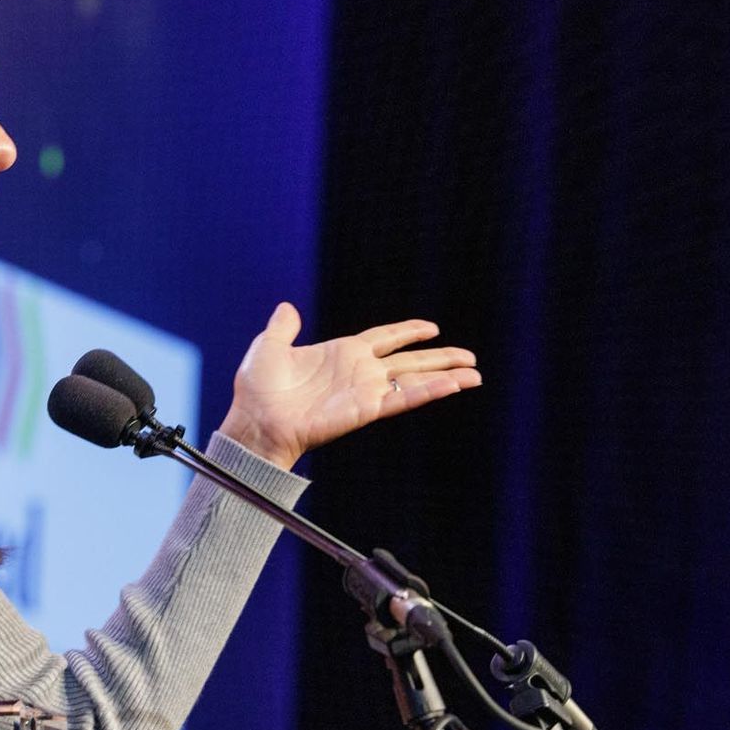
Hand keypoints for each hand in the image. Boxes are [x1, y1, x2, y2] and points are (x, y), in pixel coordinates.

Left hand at [216, 305, 480, 467]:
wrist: (256, 422)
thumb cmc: (257, 391)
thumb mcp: (269, 348)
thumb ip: (282, 328)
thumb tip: (287, 307)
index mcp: (341, 354)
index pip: (384, 339)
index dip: (407, 332)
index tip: (431, 327)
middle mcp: (359, 372)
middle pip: (409, 361)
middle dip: (440, 358)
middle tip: (469, 356)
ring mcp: (364, 391)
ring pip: (414, 380)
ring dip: (445, 377)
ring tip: (474, 374)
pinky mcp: (365, 409)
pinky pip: (403, 398)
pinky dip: (428, 392)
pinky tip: (453, 386)